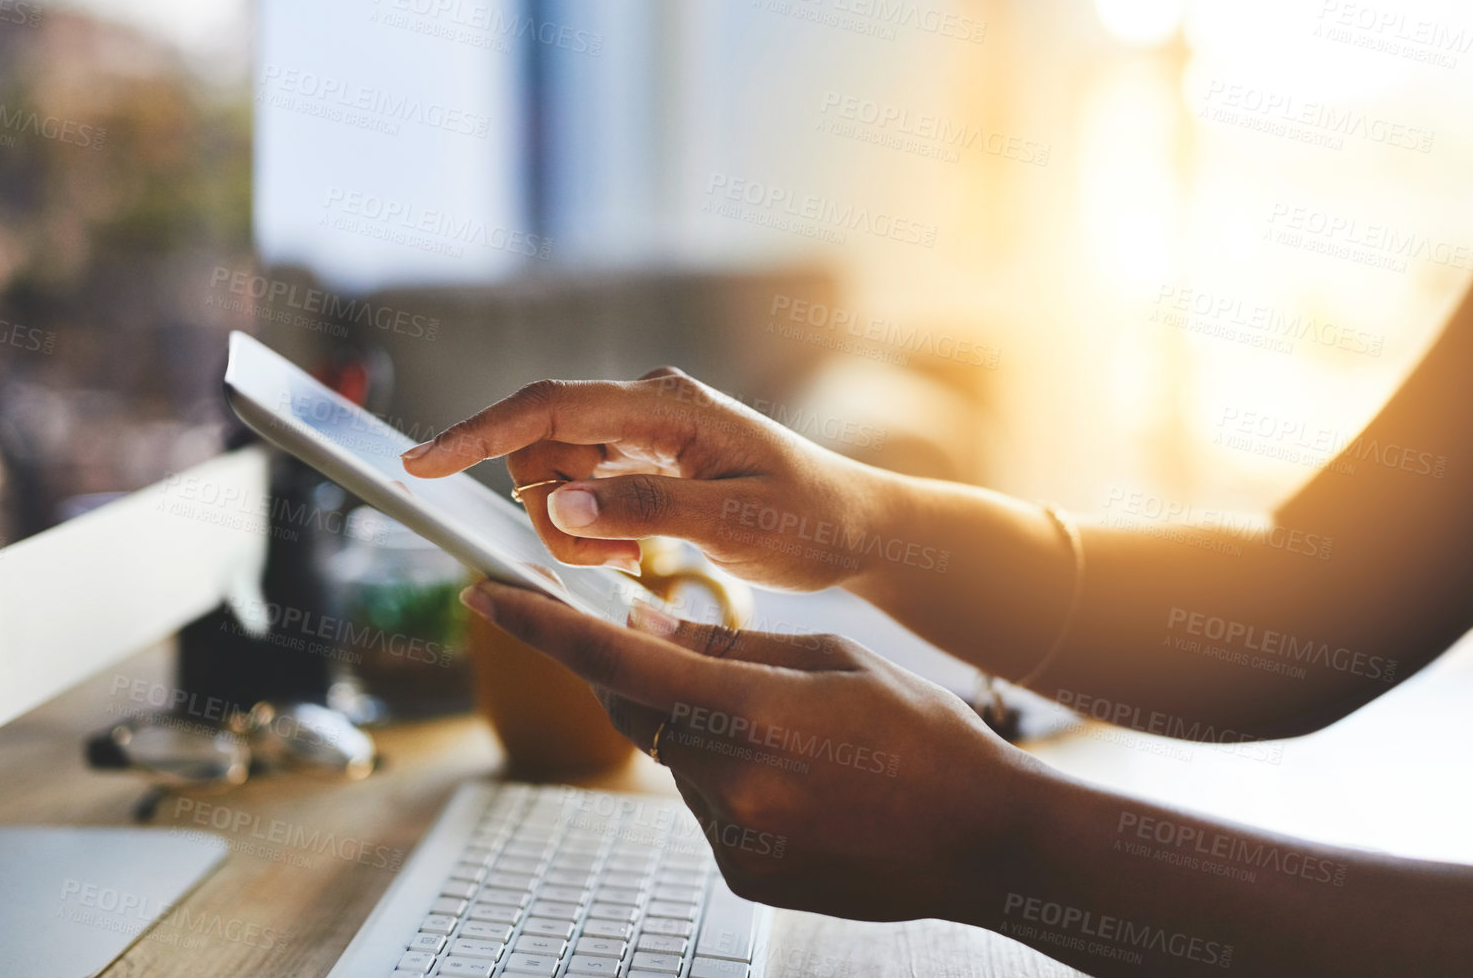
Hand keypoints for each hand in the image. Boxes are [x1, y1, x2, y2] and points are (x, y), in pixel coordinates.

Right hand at [401, 368, 901, 591]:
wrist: (855, 527)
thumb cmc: (809, 520)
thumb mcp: (734, 522)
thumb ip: (645, 507)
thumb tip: (559, 503)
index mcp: (667, 406)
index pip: (547, 409)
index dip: (476, 434)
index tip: (417, 465)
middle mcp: (647, 406)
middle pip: (541, 450)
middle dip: (552, 513)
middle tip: (618, 559)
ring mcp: (644, 430)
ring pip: (556, 476)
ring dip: (574, 527)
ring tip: (637, 557)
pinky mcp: (646, 457)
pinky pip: (583, 489)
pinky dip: (592, 527)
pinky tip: (636, 550)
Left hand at [459, 578, 1033, 923]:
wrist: (985, 839)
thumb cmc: (923, 734)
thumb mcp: (832, 660)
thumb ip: (726, 647)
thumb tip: (643, 621)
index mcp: (756, 714)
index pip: (620, 663)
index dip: (544, 628)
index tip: (487, 596)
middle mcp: (732, 783)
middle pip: (637, 711)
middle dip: (643, 674)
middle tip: (685, 649)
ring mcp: (735, 839)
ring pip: (676, 760)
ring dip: (703, 733)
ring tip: (796, 738)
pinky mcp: (742, 875)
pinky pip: (706, 807)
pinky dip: (730, 781)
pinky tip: (801, 784)